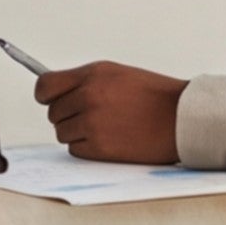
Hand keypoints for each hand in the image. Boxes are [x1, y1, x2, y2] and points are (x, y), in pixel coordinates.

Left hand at [36, 61, 186, 162]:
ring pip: (62, 133)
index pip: (45, 85)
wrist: (180, 118)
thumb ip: (83, 81)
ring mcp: (93, 124)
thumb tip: (56, 90)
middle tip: (86, 116)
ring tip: (100, 128)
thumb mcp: (114, 74)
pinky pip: (76, 150)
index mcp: (91, 75)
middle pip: (53, 112)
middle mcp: (88, 97)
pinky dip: (86, 148)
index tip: (48, 99)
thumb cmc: (152, 95)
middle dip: (66, 115)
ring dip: (75, 133)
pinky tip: (106, 141)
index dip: (45, 95)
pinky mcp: (101, 149)